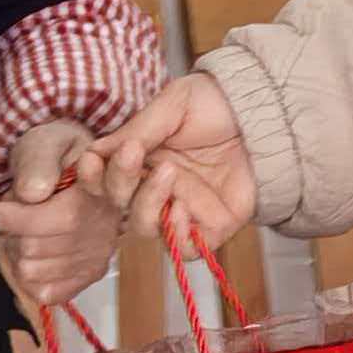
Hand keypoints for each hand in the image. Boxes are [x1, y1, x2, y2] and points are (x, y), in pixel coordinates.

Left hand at [0, 117, 124, 311]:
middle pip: (33, 248)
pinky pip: (43, 291)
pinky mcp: (87, 277)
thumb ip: (38, 162)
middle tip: (10, 213)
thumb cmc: (55, 156)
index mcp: (102, 192)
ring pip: (30, 270)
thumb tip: (32, 194)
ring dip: (14, 251)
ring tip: (22, 230)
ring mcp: (98, 256)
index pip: (59, 220)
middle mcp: (106, 229)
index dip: (15, 218)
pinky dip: (27, 275)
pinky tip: (32, 253)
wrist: (73, 169)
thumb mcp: (44, 143)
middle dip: (10, 231)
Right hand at [78, 71, 258, 265]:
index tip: (90, 161)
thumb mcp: (172, 105)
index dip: (90, 177)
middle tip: (135, 154)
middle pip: (120, 204)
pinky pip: (184, 249)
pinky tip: (184, 208)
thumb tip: (98, 152)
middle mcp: (156, 185)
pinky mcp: (212, 226)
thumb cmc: (216, 104)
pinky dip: (179, 236)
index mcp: (140, 158)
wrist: (263, 113)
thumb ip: (139, 130)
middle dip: (120, 182)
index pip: (102, 178)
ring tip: (169, 173)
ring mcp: (183, 207)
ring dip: (148, 204)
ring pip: (145, 228)